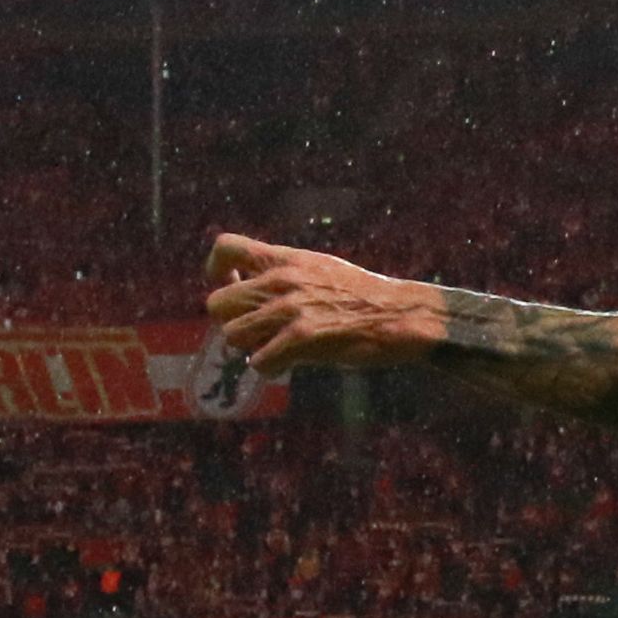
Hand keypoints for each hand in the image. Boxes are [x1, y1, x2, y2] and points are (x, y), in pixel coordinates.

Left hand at [203, 233, 442, 372]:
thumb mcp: (319, 268)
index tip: (236, 287)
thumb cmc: (362, 296)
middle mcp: (281, 280)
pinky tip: (288, 364)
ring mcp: (290, 309)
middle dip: (232, 321)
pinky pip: (258, 361)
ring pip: (232, 335)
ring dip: (250, 347)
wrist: (400, 314)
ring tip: (275, 348)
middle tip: (256, 329)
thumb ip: (284, 275)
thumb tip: (252, 293)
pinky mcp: (302, 338)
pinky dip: (269, 368)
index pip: (225, 248)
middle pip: (217, 303)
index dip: (217, 272)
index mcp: (285, 259)